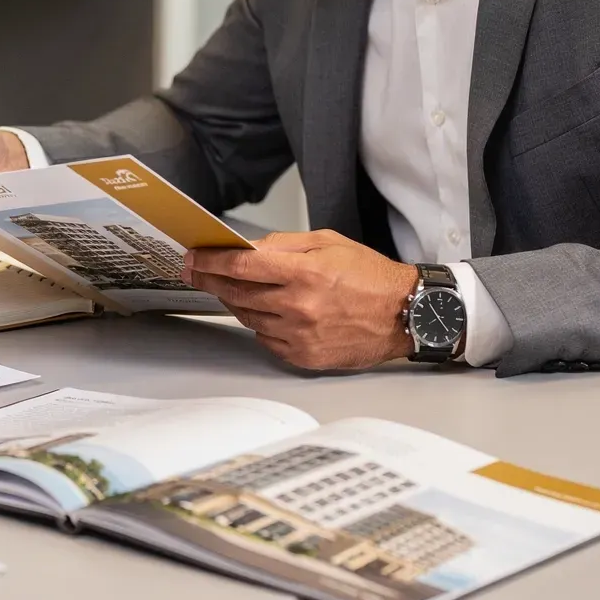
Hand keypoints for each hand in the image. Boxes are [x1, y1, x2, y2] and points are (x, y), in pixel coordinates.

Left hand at [184, 230, 419, 369]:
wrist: (405, 314)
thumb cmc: (369, 275)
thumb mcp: (328, 243)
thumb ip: (284, 244)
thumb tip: (248, 248)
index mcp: (304, 273)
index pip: (241, 266)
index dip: (210, 262)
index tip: (194, 258)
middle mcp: (298, 306)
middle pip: (236, 293)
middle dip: (209, 280)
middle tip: (195, 272)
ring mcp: (300, 335)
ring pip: (248, 318)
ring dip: (234, 302)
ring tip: (230, 289)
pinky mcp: (304, 357)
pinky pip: (266, 340)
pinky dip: (259, 325)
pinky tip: (265, 313)